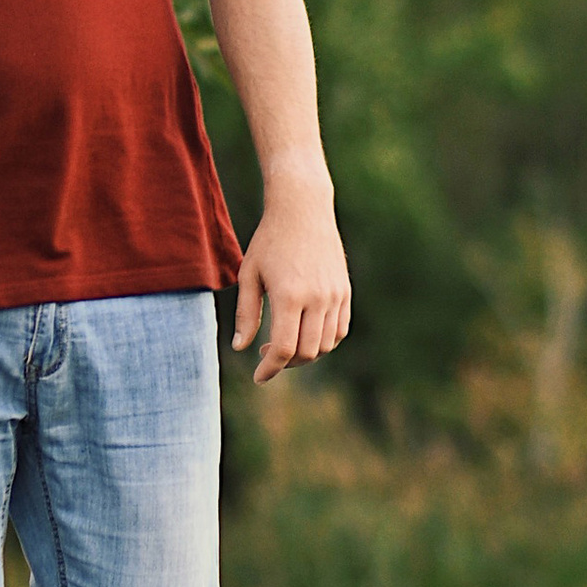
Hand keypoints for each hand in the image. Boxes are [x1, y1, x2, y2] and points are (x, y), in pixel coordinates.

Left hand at [233, 179, 351, 385]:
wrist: (303, 209)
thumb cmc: (269, 241)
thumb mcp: (249, 275)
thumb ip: (246, 314)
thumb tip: (241, 348)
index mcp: (289, 295)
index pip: (284, 349)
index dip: (270, 369)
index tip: (258, 377)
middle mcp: (317, 298)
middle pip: (307, 352)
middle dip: (285, 363)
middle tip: (266, 353)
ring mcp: (335, 295)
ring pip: (326, 345)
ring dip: (305, 354)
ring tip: (284, 343)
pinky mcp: (345, 291)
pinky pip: (340, 330)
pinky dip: (324, 341)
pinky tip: (305, 333)